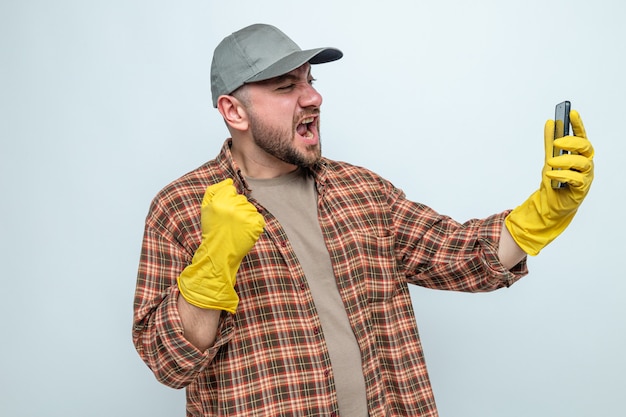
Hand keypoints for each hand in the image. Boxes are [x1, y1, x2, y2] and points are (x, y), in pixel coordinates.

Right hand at [178, 179, 264, 312]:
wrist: (218, 253)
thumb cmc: (211, 231)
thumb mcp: (205, 208)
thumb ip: (214, 190)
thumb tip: (229, 181)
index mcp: (220, 201)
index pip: (230, 189)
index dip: (227, 200)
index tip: (224, 212)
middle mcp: (233, 207)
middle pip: (241, 198)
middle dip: (236, 208)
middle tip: (229, 222)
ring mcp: (246, 216)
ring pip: (251, 208)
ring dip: (245, 216)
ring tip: (236, 228)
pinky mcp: (256, 225)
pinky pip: (259, 217)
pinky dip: (254, 224)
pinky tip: (244, 232)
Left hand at [505, 110, 593, 254]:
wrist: (550, 203)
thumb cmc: (554, 180)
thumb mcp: (549, 158)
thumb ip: (550, 142)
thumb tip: (549, 123)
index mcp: (579, 154)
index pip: (581, 135)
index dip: (578, 124)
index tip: (572, 112)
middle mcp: (585, 163)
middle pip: (585, 147)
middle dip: (571, 142)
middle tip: (557, 142)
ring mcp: (586, 175)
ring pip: (582, 163)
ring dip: (564, 161)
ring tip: (550, 162)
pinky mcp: (582, 188)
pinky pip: (576, 179)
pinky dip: (562, 175)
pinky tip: (551, 174)